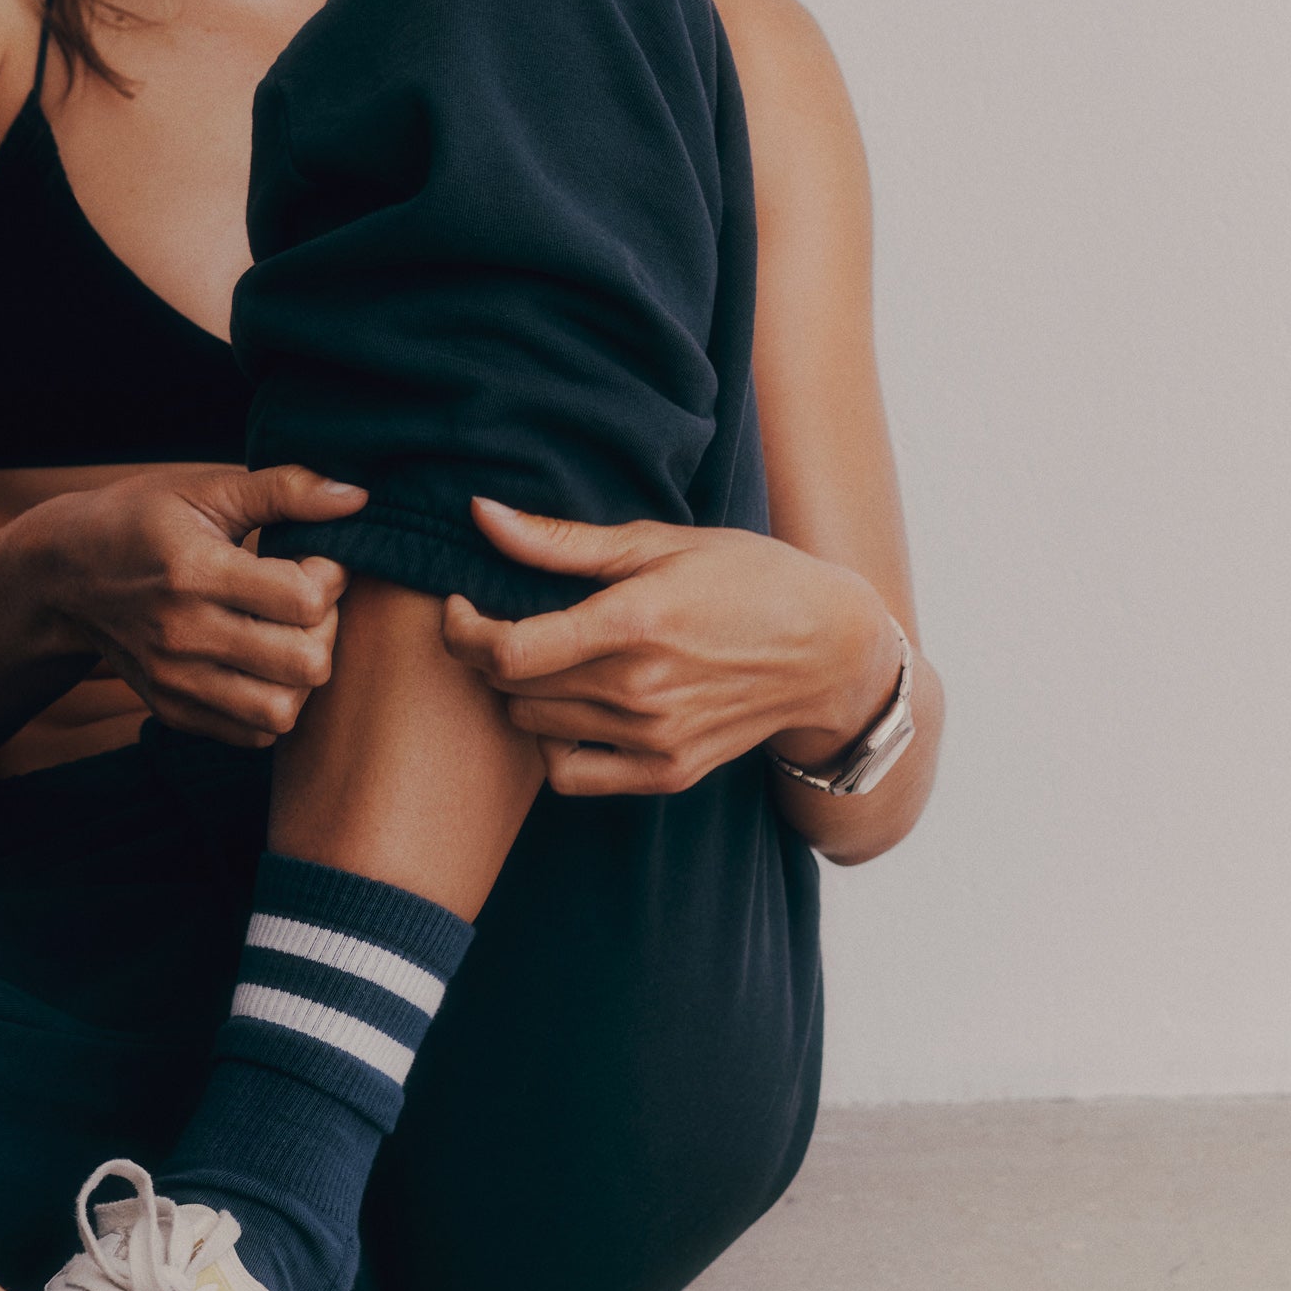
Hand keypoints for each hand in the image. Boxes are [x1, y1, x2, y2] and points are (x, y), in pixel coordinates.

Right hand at [33, 464, 365, 749]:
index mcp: (195, 572)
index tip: (314, 560)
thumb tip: (358, 499)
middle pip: (305, 665)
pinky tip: (263, 665)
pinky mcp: (171, 710)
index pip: (304, 600)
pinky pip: (251, 735)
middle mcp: (184, 635)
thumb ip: (285, 490)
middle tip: (307, 602)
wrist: (64, 575)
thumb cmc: (141, 520)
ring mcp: (175, 681)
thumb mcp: (205, 489)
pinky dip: (272, 705)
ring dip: (302, 677)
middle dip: (326, 629)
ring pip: (281, 712)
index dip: (331, 577)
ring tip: (289, 638)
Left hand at [440, 495, 900, 797]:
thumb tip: (481, 514)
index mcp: (635, 623)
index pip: (510, 651)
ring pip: (533, 729)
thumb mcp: (659, 543)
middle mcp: (640, 689)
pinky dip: (550, 746)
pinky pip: (569, 776)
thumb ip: (562, 540)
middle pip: (512, 690)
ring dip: (519, 694)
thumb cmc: (747, 579)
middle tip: (501, 624)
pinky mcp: (667, 774)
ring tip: (542, 659)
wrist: (831, 652)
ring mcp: (655, 739)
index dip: (464, 630)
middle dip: (487, 655)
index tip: (459, 607)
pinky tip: (568, 709)